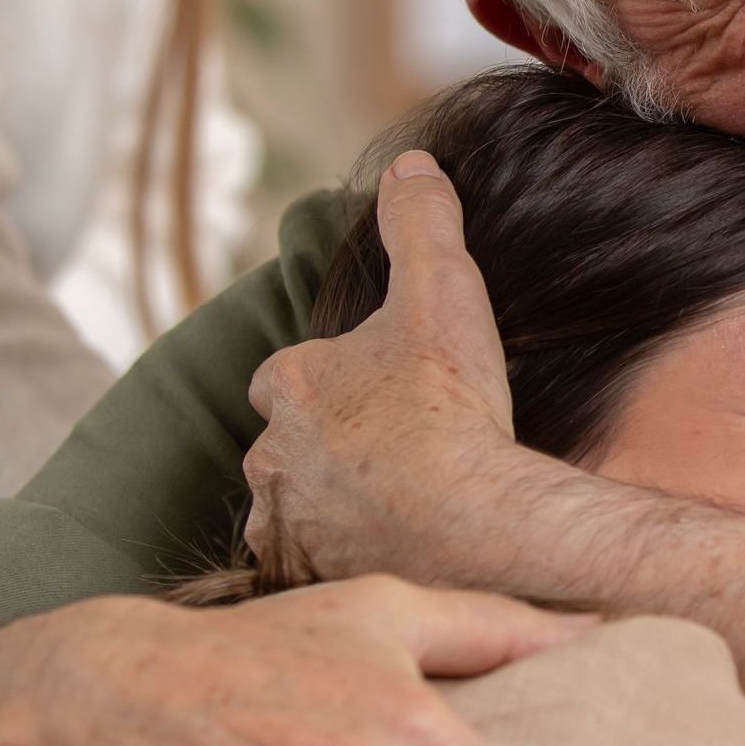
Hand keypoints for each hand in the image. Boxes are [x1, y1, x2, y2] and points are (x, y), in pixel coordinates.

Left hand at [245, 152, 525, 584]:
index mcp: (292, 384)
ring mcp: (286, 525)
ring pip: (296, 509)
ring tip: (395, 512)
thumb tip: (412, 164)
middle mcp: (271, 458)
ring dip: (330, 507)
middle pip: (289, 446)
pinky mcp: (305, 581)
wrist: (473, 526)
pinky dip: (339, 560)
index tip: (383, 394)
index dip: (337, 382)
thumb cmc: (453, 409)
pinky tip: (387, 556)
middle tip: (394, 455)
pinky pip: (309, 568)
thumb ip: (422, 223)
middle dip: (327, 449)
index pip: (291, 376)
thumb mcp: (445, 292)